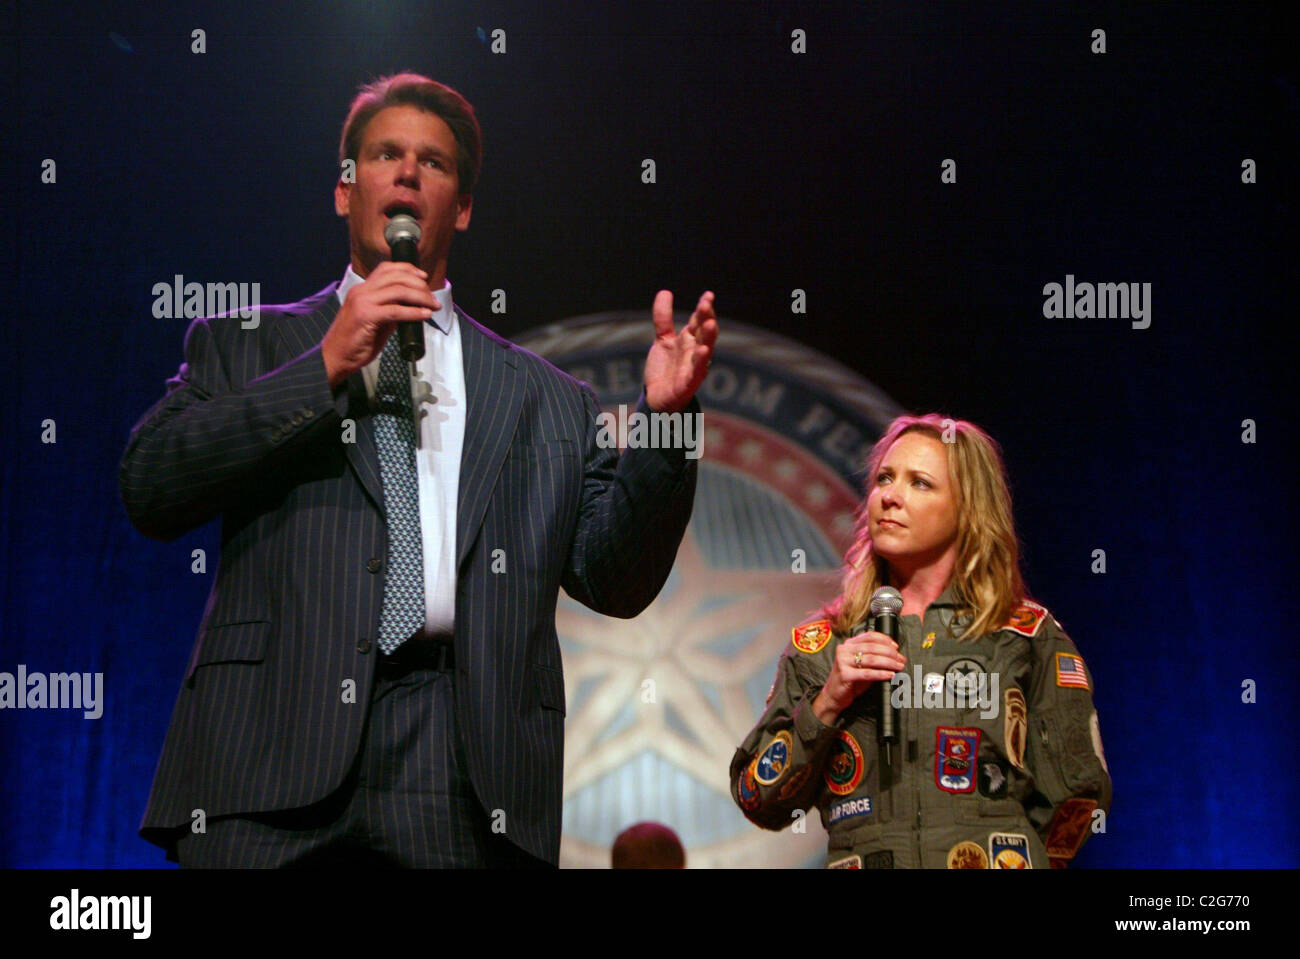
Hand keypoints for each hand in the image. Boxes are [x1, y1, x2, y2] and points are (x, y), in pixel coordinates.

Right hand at [321, 262, 439, 387]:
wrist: (335, 357)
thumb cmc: (354, 343)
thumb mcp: (375, 321)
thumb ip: (390, 311)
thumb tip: (411, 307)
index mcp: (362, 289)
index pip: (386, 268)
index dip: (408, 269)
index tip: (423, 277)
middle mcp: (361, 291)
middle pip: (396, 277)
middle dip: (420, 285)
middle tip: (432, 298)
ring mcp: (362, 302)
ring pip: (398, 290)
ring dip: (421, 297)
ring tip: (433, 306)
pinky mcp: (365, 316)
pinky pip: (395, 310)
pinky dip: (414, 312)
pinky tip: (424, 315)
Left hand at [643, 290, 717, 412]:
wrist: (656, 397)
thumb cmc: (665, 368)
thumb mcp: (663, 339)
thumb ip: (663, 318)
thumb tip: (665, 292)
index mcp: (690, 340)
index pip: (699, 321)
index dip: (704, 308)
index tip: (708, 295)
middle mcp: (695, 352)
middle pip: (704, 333)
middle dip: (707, 319)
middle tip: (707, 304)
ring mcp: (693, 368)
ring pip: (705, 351)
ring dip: (709, 338)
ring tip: (711, 324)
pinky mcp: (687, 385)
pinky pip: (695, 373)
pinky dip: (700, 362)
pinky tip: (703, 351)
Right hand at [812, 631, 906, 725]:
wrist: (833, 696)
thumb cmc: (850, 680)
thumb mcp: (862, 665)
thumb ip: (874, 658)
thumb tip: (894, 656)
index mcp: (849, 644)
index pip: (870, 636)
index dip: (886, 640)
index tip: (896, 647)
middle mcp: (844, 650)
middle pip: (873, 647)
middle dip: (891, 653)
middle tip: (901, 660)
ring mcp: (843, 661)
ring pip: (872, 659)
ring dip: (889, 663)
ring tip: (899, 667)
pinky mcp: (844, 674)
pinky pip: (867, 673)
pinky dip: (881, 674)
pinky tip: (890, 675)